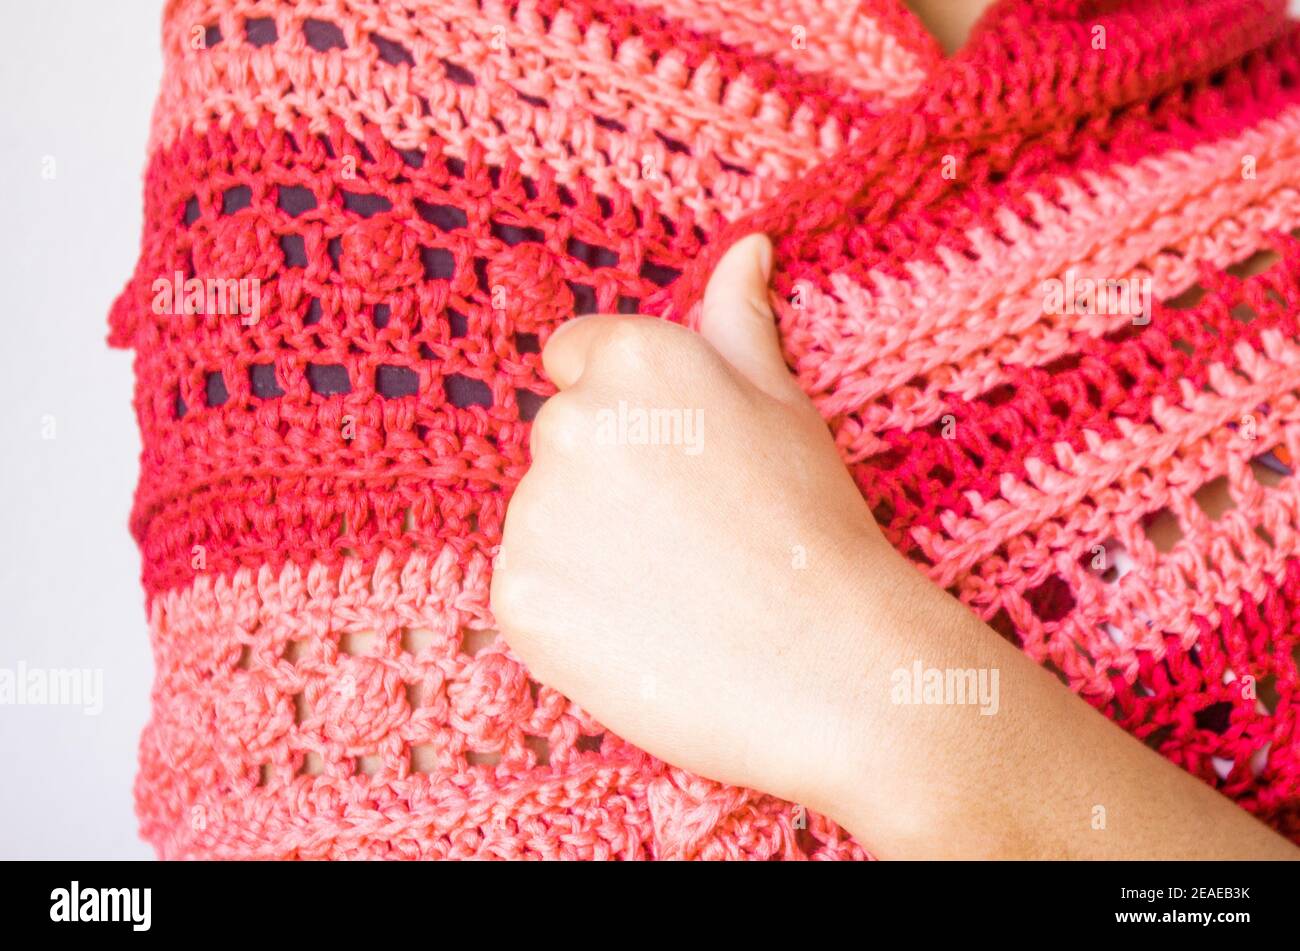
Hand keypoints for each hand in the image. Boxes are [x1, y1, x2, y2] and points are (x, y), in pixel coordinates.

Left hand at [491, 234, 906, 810]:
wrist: (832, 669)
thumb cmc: (817, 530)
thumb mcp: (785, 406)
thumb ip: (741, 322)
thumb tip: (745, 247)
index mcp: (631, 360)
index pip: (577, 357)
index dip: (629, 412)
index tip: (674, 462)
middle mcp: (567, 424)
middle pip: (559, 440)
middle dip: (606, 477)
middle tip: (687, 534)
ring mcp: (533, 515)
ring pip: (542, 517)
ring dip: (585, 545)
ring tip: (671, 588)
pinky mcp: (517, 598)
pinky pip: (527, 590)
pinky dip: (569, 610)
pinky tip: (640, 629)